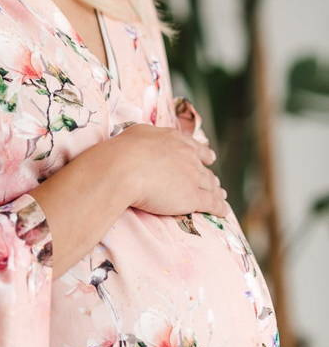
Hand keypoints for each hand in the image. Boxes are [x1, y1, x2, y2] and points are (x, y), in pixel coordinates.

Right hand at [111, 124, 228, 217]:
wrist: (125, 168)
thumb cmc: (124, 150)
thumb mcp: (136, 134)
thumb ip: (146, 137)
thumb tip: (143, 140)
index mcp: (175, 140)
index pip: (195, 147)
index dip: (203, 154)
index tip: (209, 158)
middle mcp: (188, 156)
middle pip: (203, 169)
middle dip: (209, 176)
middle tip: (214, 182)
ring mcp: (193, 177)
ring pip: (210, 186)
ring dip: (217, 192)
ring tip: (220, 196)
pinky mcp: (193, 197)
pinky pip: (211, 203)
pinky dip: (219, 208)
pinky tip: (223, 212)